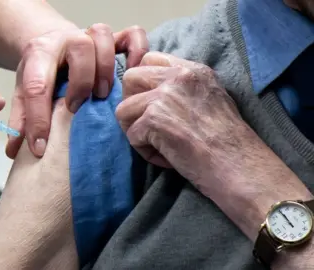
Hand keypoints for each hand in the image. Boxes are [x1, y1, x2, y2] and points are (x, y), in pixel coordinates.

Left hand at [6, 24, 148, 157]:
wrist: (54, 44)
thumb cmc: (42, 71)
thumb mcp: (25, 92)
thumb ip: (21, 119)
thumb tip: (14, 151)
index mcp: (40, 53)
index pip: (37, 86)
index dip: (38, 120)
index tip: (40, 148)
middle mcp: (66, 40)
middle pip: (79, 48)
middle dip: (81, 82)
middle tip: (78, 109)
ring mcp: (92, 36)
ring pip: (104, 37)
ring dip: (106, 68)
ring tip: (104, 95)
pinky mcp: (114, 38)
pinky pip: (133, 35)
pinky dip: (138, 51)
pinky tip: (133, 73)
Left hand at [115, 52, 251, 194]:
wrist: (238, 166)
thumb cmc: (228, 143)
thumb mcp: (211, 100)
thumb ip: (183, 90)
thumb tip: (152, 94)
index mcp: (193, 70)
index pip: (150, 59)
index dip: (143, 83)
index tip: (151, 105)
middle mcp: (178, 77)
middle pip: (130, 78)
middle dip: (131, 103)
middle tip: (147, 125)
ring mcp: (164, 96)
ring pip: (123, 109)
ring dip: (135, 130)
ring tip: (159, 145)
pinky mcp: (154, 119)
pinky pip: (131, 135)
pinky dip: (145, 151)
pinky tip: (167, 157)